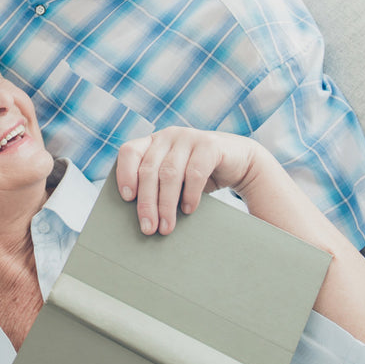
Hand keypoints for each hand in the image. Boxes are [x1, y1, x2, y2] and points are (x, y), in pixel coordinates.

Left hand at [115, 127, 258, 234]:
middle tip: (148, 228)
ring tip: (166, 227)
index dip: (125, 173)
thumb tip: (140, 219)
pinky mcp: (210, 145)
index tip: (126, 198)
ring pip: (169, 173)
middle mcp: (168, 136)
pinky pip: (194, 172)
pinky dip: (190, 195)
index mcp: (153, 142)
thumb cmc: (199, 175)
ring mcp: (189, 137)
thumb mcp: (174, 178)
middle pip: (149, 170)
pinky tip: (188, 210)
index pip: (129, 152)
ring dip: (166, 204)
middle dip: (147, 202)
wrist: (240, 162)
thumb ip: (156, 186)